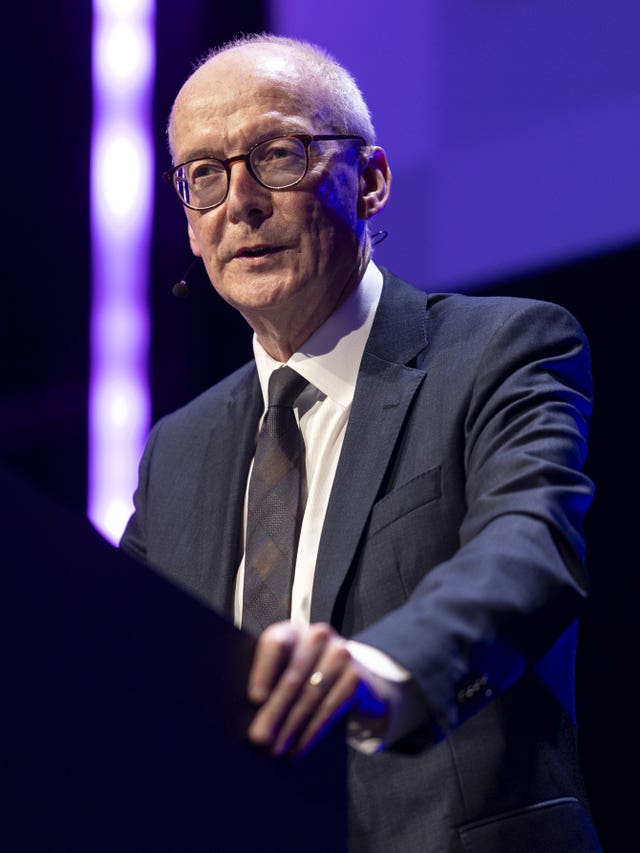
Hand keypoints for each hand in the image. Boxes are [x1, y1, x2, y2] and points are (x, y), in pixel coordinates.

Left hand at [247, 621, 387, 758]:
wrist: (356, 682)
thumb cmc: (310, 678)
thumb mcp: (289, 673)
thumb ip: (270, 683)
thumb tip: (249, 716)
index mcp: (293, 631)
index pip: (275, 643)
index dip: (264, 671)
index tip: (255, 699)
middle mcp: (318, 636)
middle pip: (292, 676)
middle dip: (274, 711)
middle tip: (259, 738)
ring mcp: (341, 653)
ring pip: (310, 695)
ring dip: (291, 727)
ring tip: (276, 749)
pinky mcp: (356, 675)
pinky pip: (330, 708)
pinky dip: (312, 732)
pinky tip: (299, 747)